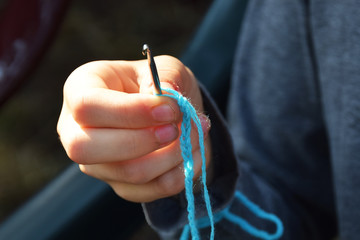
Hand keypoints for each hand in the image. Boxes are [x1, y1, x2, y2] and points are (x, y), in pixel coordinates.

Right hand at [57, 56, 211, 202]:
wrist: (169, 112)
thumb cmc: (159, 84)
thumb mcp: (166, 67)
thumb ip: (167, 77)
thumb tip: (166, 98)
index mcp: (81, 89)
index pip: (86, 106)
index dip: (130, 111)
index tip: (170, 110)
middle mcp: (77, 130)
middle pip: (86, 149)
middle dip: (142, 141)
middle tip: (175, 129)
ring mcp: (97, 163)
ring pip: (127, 173)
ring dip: (172, 156)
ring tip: (195, 134)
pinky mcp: (120, 184)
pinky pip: (148, 190)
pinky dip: (179, 173)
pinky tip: (192, 152)